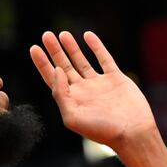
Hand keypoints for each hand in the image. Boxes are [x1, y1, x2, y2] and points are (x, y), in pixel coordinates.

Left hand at [29, 31, 155, 149]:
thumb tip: (56, 70)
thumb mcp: (73, 117)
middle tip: (46, 35)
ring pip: (82, 61)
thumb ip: (61, 94)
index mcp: (72, 100)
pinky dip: (97, 46)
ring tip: (63, 34)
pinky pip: (104, 58)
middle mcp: (84, 90)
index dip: (42, 63)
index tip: (34, 48)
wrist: (133, 132)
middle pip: (64, 66)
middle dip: (55, 51)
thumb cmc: (103, 130)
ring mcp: (100, 84)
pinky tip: (88, 35)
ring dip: (72, 47)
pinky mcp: (116, 78)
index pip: (52, 78)